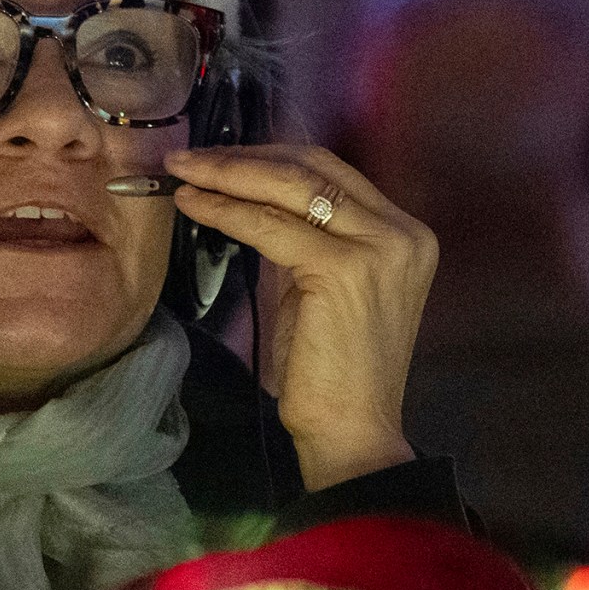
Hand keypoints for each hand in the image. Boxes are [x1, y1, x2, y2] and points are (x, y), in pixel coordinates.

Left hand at [166, 145, 434, 491]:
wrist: (353, 433)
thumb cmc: (333, 372)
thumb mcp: (326, 288)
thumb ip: (308, 239)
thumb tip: (251, 196)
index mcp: (405, 234)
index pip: (332, 171)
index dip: (271, 157)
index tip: (222, 156)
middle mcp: (401, 232)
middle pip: (313, 166)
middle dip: (244, 156)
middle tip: (190, 156)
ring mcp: (379, 247)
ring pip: (289, 187)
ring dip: (228, 174)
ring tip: (183, 171)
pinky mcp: (344, 268)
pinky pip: (269, 226)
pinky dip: (226, 211)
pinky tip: (194, 204)